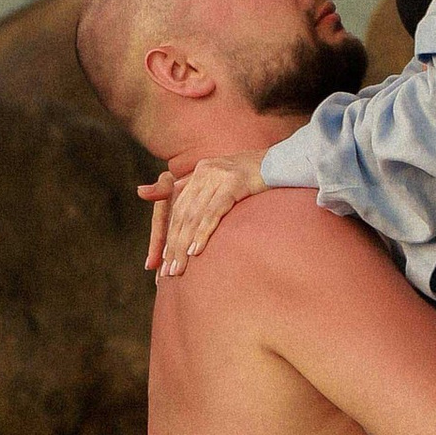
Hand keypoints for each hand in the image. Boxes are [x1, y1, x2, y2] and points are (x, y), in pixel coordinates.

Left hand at [139, 155, 262, 276]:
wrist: (286, 162)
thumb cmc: (259, 179)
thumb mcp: (227, 185)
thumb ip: (200, 196)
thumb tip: (149, 198)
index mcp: (200, 173)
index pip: (176, 208)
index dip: (166, 235)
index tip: (161, 261)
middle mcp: (205, 171)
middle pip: (182, 214)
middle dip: (173, 245)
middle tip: (168, 273)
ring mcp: (219, 175)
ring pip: (194, 216)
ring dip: (183, 245)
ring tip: (178, 268)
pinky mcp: (234, 182)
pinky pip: (213, 212)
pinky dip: (202, 233)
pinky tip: (195, 251)